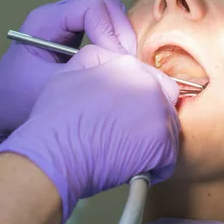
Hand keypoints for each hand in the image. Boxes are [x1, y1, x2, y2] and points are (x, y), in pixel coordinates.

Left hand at [0, 0, 135, 156]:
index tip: (115, 59)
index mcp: (45, 21)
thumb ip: (86, 69)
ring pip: (107, 7)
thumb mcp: (51, 86)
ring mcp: (67, 21)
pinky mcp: (76, 32)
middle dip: (120, 28)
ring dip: (120, 31)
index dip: (109, 31)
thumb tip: (123, 63)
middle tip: (124, 58)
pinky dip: (116, 37)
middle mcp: (57, 14)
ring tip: (121, 59)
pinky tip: (115, 59)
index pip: (91, 6)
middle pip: (103, 0)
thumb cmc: (16, 99)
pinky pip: (105, 21)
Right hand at [0, 46, 180, 223]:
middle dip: (152, 116)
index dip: (141, 98)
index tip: (129, 112)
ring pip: (168, 129)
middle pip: (166, 102)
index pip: (153, 79)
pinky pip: (168, 158)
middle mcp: (150, 87)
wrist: (55, 156)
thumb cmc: (56, 120)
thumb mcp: (69, 72)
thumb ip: (97, 58)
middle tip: (130, 132)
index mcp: (129, 66)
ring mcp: (160, 116)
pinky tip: (133, 166)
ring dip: (153, 140)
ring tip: (127, 150)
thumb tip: (112, 59)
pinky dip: (155, 165)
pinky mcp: (164, 146)